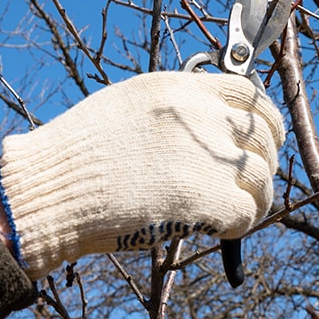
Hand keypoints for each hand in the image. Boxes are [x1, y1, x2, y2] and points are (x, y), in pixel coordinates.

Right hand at [0, 71, 284, 278]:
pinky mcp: (208, 201)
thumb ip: (177, 107)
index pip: (250, 94)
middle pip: (265, 135)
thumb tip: (211, 120)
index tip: (261, 136)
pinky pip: (250, 212)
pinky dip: (242, 223)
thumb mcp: (129, 104)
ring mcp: (208, 160)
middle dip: (264, 157)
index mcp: (182, 90)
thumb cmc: (80, 153)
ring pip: (262, 176)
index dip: (262, 119)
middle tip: (250, 177)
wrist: (52, 190)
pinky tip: (224, 227)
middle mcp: (202, 118)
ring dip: (257, 194)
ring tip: (239, 207)